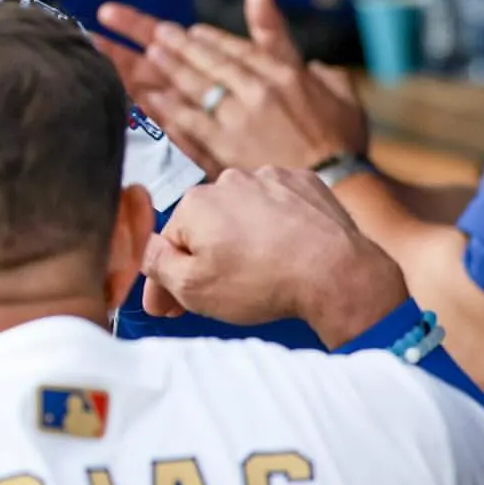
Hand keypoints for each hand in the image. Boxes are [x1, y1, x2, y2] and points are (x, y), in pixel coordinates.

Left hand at [94, 0, 369, 176]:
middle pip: (208, 62)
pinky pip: (190, 124)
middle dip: (177, 44)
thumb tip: (286, 30)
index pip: (237, 49)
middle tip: (155, 34)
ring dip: (167, 68)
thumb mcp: (337, 88)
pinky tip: (151, 98)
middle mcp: (257, 91)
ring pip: (195, 87)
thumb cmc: (342, 141)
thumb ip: (307, 59)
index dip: (209, 39)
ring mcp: (239, 120)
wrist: (340, 186)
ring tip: (146, 55)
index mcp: (283, 74)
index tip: (189, 31)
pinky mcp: (225, 149)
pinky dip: (169, 109)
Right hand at [142, 167, 407, 347]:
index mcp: (195, 204)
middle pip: (204, 226)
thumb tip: (148, 250)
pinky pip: (277, 206)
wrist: (335, 273)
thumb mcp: (192, 288)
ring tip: (256, 272)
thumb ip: (157, 265)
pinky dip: (275, 226)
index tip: (167, 305)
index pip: (167, 244)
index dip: (164, 280)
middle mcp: (229, 181)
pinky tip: (283, 251)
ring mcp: (269, 179)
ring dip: (240, 240)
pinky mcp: (303, 184)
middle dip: (203, 258)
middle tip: (212, 294)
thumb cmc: (261, 282)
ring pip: (241, 214)